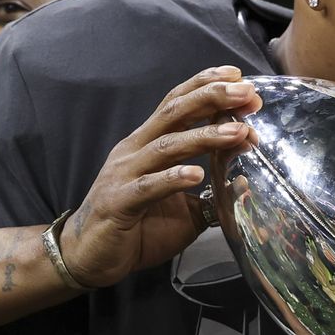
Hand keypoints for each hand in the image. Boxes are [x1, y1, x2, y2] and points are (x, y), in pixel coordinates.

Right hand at [60, 66, 260, 288]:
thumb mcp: (184, 208)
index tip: (240, 78)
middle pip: (174, 113)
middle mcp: (135, 150)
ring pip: (166, 146)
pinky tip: (196, 174)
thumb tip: (245, 183)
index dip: (206, 87)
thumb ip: (211, 193)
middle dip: (211, 98)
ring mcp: (124, 174)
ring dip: (204, 136)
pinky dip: (172, 178)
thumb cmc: (137, 228)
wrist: (88, 256)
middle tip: (246, 91)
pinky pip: (148, 186)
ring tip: (237, 132)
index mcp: (148, 144)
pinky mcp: (119, 202)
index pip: (178, 104)